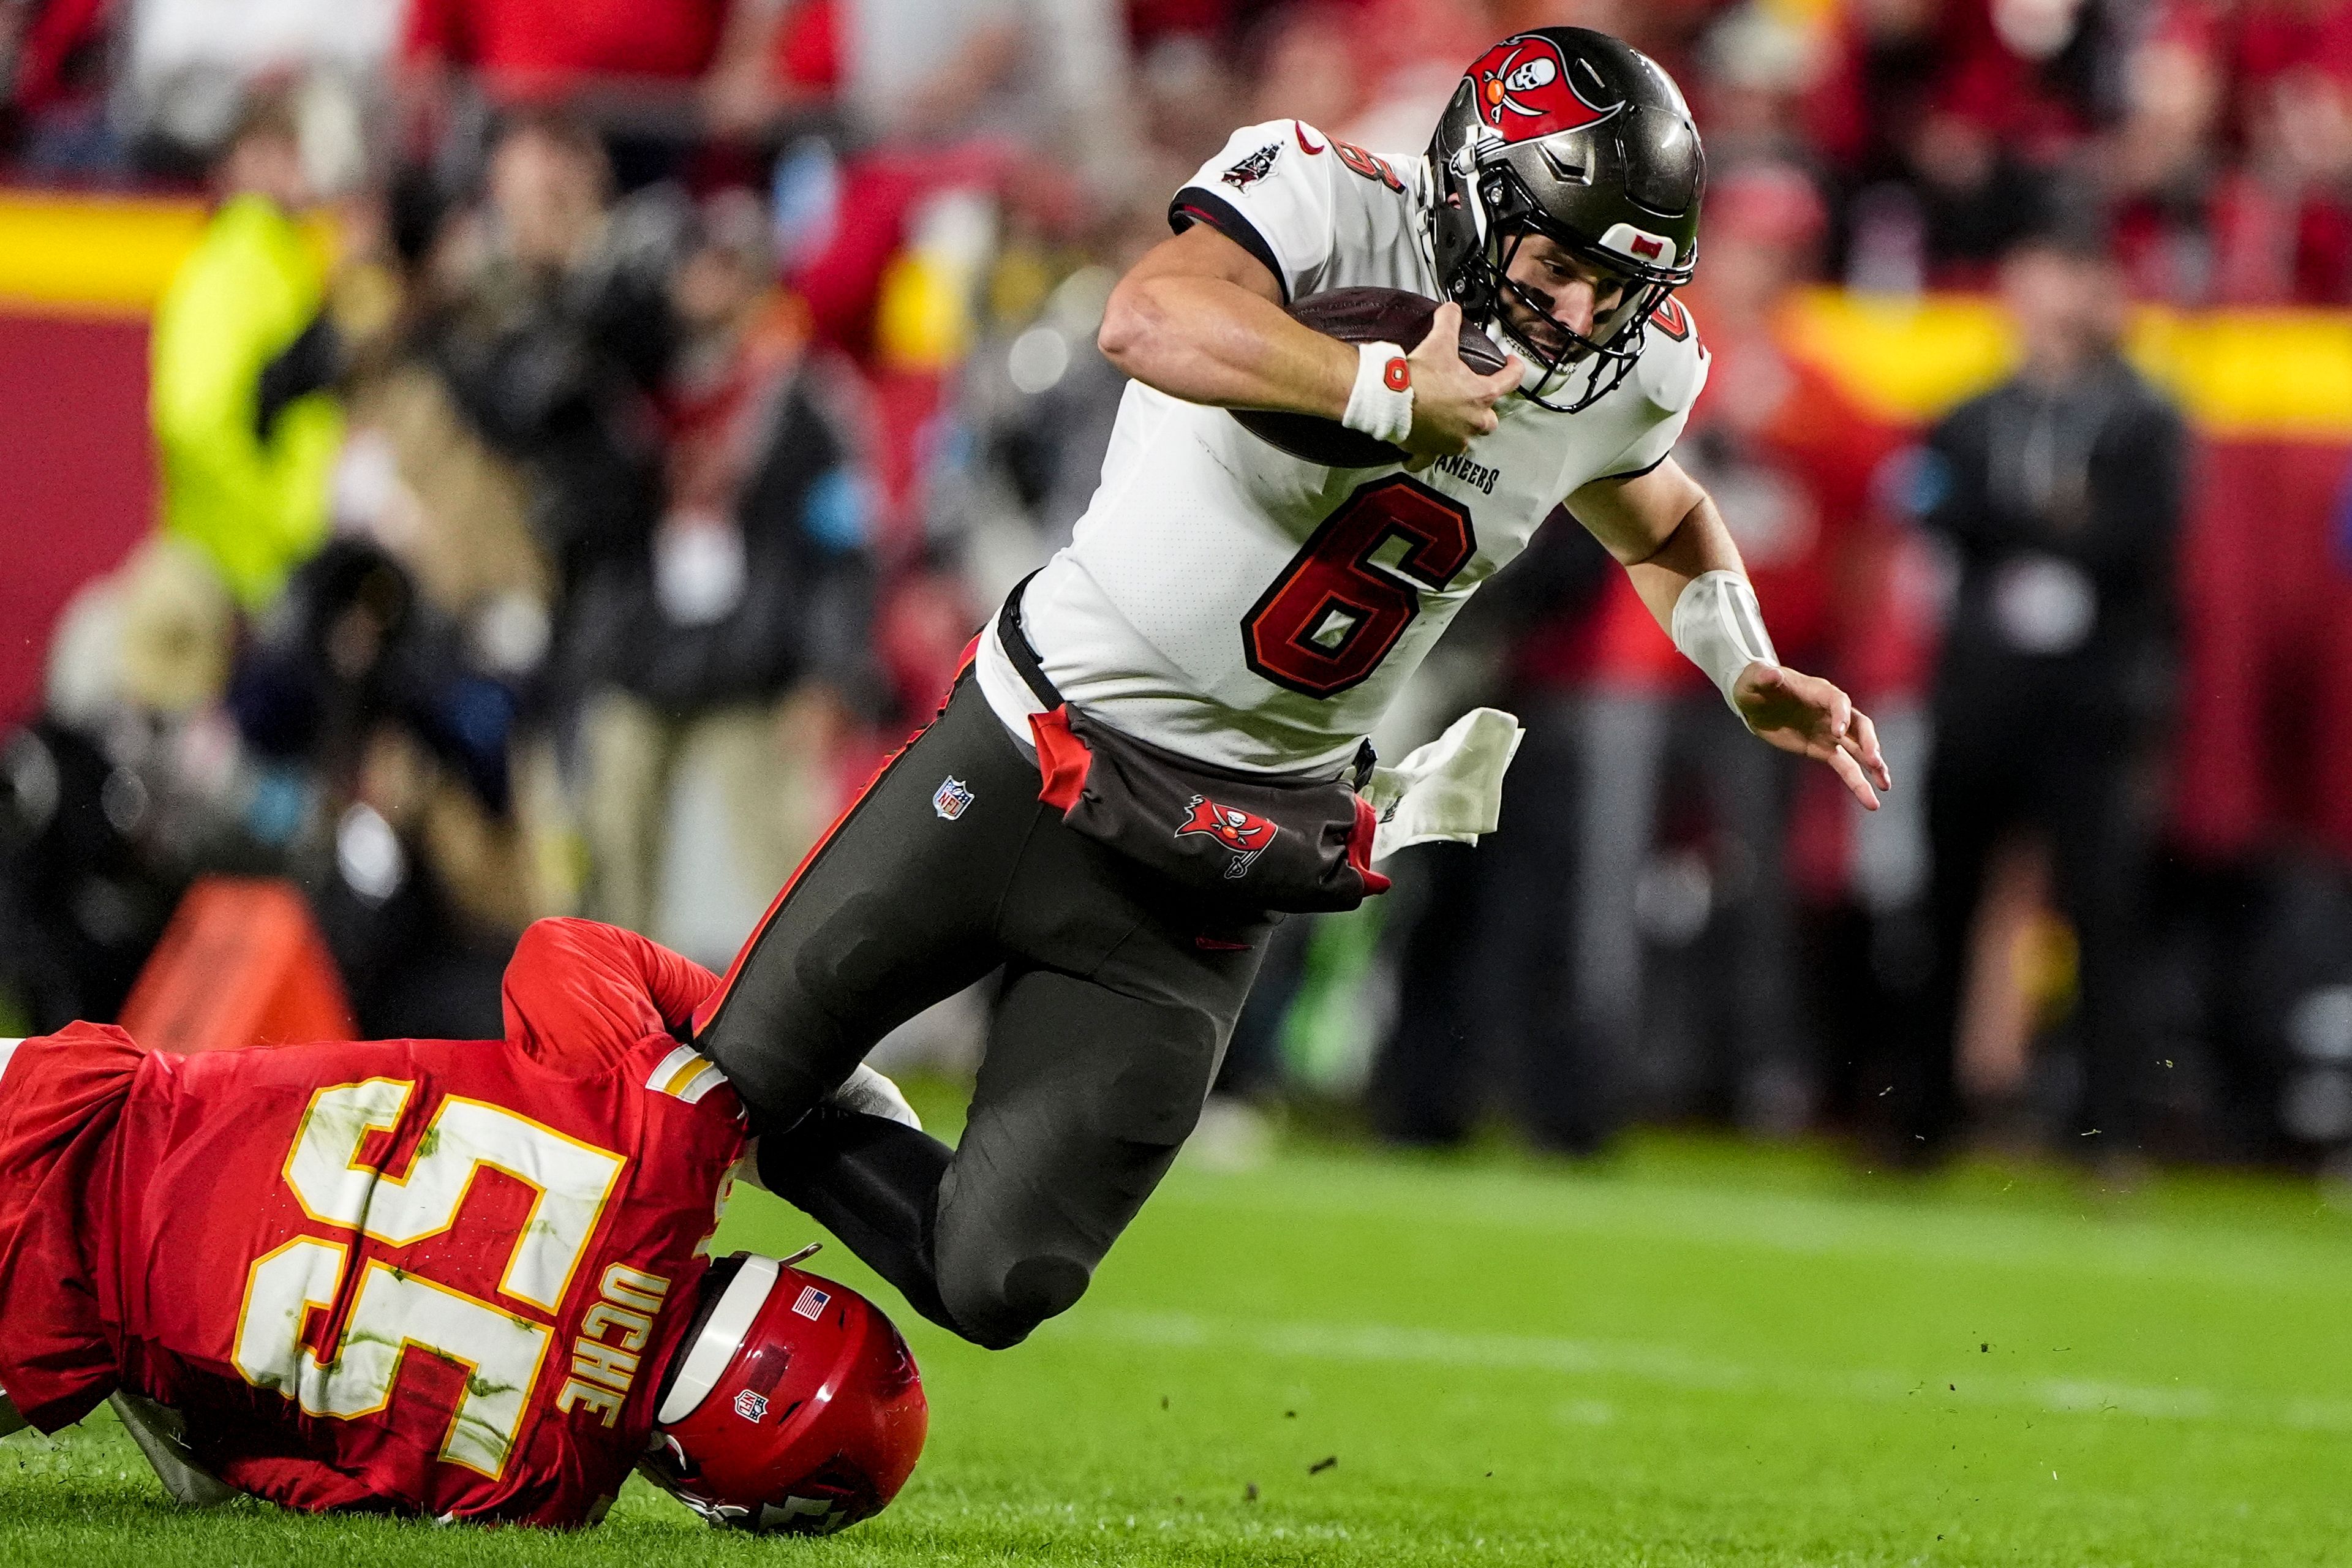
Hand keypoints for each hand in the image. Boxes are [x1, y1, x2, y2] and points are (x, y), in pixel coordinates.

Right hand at [1399, 301, 1521, 464]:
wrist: (1391, 399)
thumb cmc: (1419, 376)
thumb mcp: (1439, 342)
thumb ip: (1450, 322)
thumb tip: (1452, 309)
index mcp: (1481, 395)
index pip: (1511, 380)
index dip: (1515, 369)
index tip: (1512, 365)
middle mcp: (1473, 422)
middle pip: (1490, 420)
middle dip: (1483, 412)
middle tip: (1471, 400)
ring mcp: (1453, 440)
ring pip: (1464, 440)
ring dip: (1457, 431)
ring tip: (1445, 419)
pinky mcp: (1431, 452)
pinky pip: (1430, 458)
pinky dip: (1425, 453)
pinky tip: (1420, 448)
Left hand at [1732, 662, 1892, 809]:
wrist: (1754, 700)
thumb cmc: (1754, 684)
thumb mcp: (1753, 679)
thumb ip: (1763, 676)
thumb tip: (1771, 674)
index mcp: (1819, 692)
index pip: (1839, 702)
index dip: (1841, 716)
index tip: (1837, 734)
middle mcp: (1831, 712)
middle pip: (1859, 725)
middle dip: (1868, 743)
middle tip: (1874, 761)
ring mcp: (1830, 732)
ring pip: (1859, 749)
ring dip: (1874, 766)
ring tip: (1885, 786)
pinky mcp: (1823, 749)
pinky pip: (1846, 766)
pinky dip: (1858, 781)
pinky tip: (1870, 800)